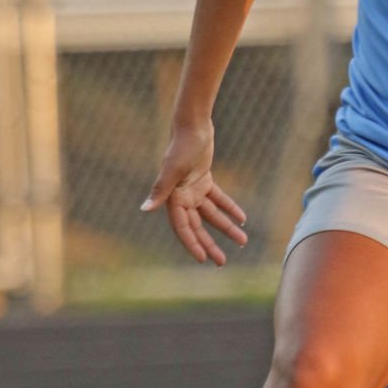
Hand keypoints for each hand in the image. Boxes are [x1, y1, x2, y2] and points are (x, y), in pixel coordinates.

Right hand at [141, 119, 247, 265]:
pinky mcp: (204, 180)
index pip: (183, 227)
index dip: (192, 244)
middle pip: (198, 226)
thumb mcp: (173, 169)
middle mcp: (181, 197)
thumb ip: (161, 190)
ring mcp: (193, 189)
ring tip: (242, 241)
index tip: (203, 259)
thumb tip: (145, 209)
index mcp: (173, 198)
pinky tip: (242, 219)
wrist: (193, 125)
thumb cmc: (182, 146)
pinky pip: (218, 199)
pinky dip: (229, 208)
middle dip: (210, 244)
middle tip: (222, 262)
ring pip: (211, 215)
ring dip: (226, 227)